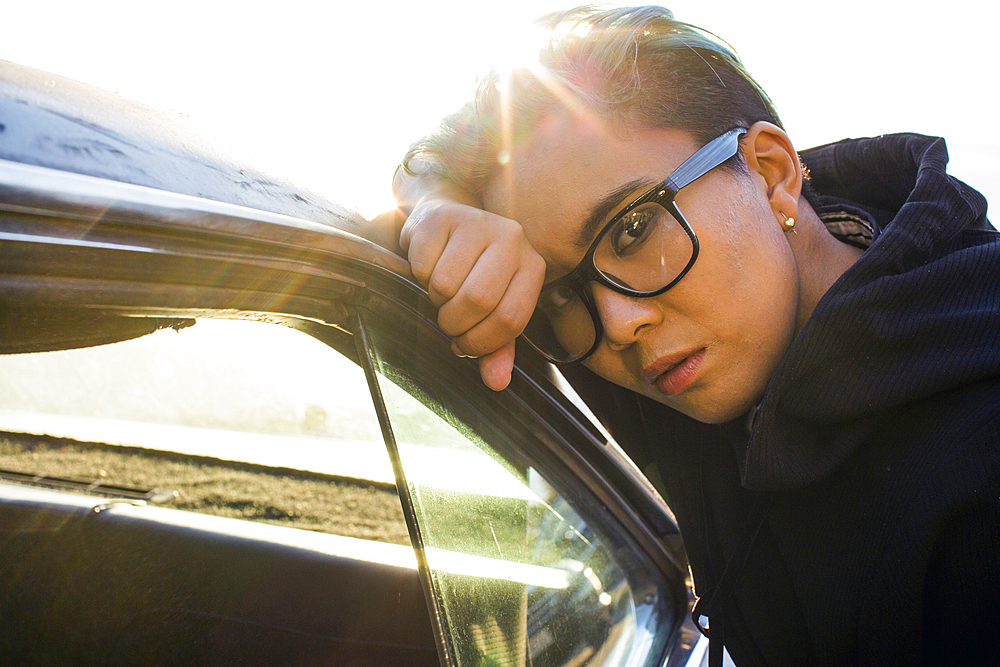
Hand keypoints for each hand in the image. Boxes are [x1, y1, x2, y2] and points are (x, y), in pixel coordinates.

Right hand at [399, 197, 545, 390]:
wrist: (446, 224)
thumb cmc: (473, 274)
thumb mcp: (492, 310)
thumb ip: (497, 348)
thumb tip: (497, 383)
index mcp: (532, 266)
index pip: (511, 319)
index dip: (481, 342)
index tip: (463, 344)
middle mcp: (512, 239)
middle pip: (478, 300)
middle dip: (454, 323)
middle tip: (447, 321)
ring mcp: (478, 222)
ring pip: (446, 284)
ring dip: (435, 299)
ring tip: (440, 291)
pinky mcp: (444, 216)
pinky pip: (422, 264)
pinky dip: (418, 276)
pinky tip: (429, 266)